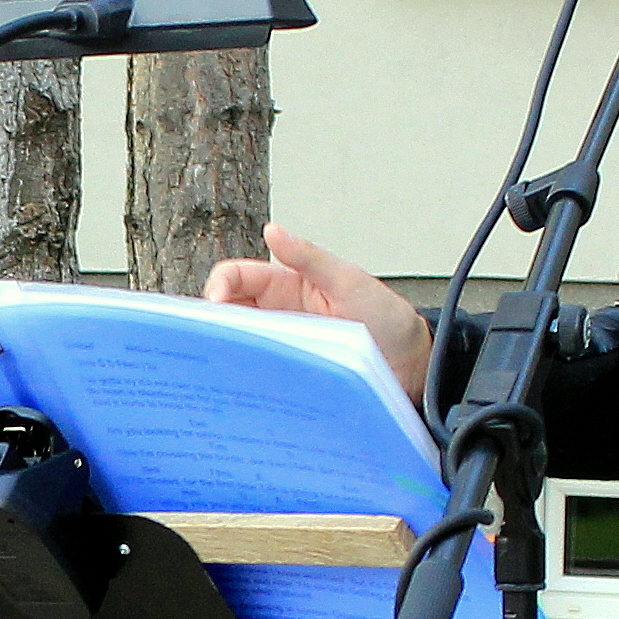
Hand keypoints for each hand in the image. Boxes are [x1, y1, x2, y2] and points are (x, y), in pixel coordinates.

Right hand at [207, 222, 433, 400]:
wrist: (412, 365)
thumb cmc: (387, 318)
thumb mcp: (349, 281)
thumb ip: (310, 258)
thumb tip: (272, 230)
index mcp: (285, 285)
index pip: (235, 278)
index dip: (217, 288)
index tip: (212, 309)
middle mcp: (277, 315)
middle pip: (227, 314)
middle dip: (212, 324)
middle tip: (206, 344)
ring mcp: (281, 347)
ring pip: (237, 347)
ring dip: (225, 354)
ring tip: (220, 367)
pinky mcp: (288, 375)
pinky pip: (257, 375)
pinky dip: (244, 381)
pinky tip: (240, 388)